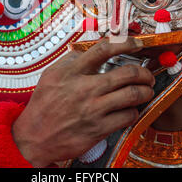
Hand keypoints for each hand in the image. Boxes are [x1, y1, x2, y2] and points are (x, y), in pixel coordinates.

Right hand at [11, 37, 154, 166]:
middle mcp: (84, 89)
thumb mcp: (50, 76)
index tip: (137, 44)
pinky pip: (127, 116)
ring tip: (146, 91)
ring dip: (145, 92)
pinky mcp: (99, 129)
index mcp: (72, 72)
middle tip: (147, 75)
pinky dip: (134, 112)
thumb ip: (70, 61)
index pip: (104, 50)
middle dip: (144, 73)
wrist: (34, 137)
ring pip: (132, 95)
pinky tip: (131, 110)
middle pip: (127, 73)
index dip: (125, 43)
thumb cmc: (42, 106)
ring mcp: (93, 110)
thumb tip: (87, 51)